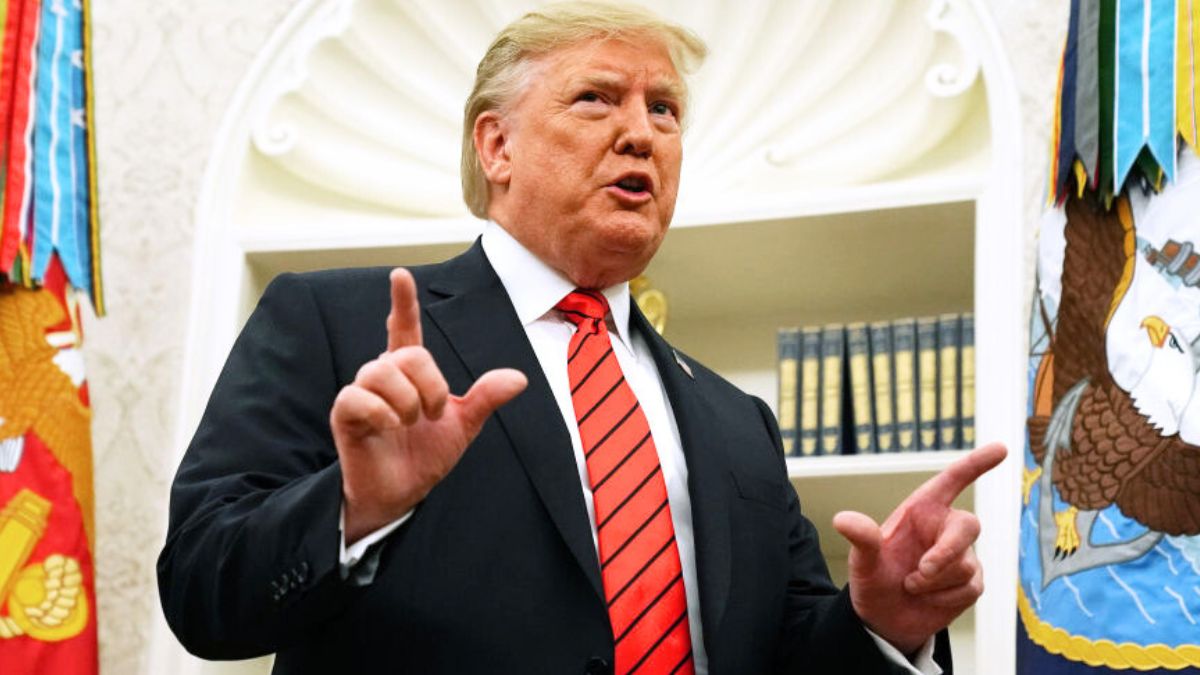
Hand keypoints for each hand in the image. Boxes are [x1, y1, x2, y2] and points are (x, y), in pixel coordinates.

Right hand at [331, 268, 527, 542]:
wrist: (401, 494)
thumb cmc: (425, 456)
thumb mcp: (463, 425)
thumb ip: (486, 399)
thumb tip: (519, 379)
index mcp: (410, 373)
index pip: (404, 328)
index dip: (403, 303)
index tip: (400, 275)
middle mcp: (383, 375)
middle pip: (409, 354)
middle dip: (431, 386)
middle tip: (434, 414)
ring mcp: (361, 392)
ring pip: (382, 370)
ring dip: (407, 401)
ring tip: (409, 423)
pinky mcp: (345, 414)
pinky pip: (359, 397)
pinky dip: (383, 413)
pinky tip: (389, 428)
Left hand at [832, 442, 1006, 655]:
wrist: (885, 618)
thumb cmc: (874, 579)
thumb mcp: (862, 560)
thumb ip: (860, 538)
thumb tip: (842, 520)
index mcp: (922, 511)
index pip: (953, 481)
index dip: (976, 464)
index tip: (1001, 448)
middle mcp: (945, 528)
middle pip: (969, 526)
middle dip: (948, 550)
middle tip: (921, 571)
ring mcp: (963, 555)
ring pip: (963, 565)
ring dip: (932, 582)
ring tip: (909, 586)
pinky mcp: (972, 582)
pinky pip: (968, 588)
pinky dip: (942, 598)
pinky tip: (926, 598)